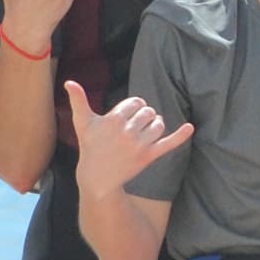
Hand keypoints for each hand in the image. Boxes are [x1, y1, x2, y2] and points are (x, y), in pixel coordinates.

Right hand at [64, 82, 193, 192]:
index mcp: (114, 119)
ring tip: (142, 133)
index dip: (133, 107)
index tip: (125, 116)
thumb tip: (69, 82)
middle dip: (143, 116)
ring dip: (154, 125)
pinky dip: (180, 136)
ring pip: (158, 124)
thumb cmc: (90, 146)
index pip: (136, 102)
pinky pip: (168, 144)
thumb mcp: (82, 123)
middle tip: (132, 128)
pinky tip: (189, 127)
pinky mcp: (148, 157)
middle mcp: (127, 131)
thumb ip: (78, 101)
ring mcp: (139, 145)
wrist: (97, 177)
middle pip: (149, 112)